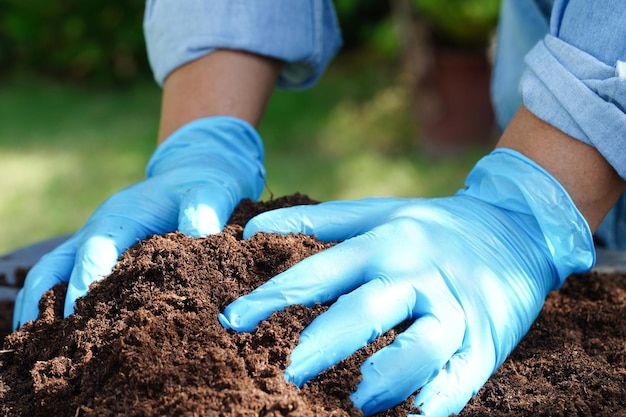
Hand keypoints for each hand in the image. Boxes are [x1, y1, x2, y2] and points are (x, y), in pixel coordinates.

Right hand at [13, 116, 264, 328]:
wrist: (194, 173)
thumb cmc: (201, 186)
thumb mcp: (210, 191)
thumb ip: (204, 209)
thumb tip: (201, 233)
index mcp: (123, 215)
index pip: (96, 250)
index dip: (87, 281)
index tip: (81, 314)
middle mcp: (99, 229)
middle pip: (59, 266)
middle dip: (55, 305)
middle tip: (59, 348)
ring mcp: (93, 242)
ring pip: (50, 273)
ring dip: (41, 306)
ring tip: (40, 350)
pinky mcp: (98, 256)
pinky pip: (62, 278)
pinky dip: (52, 304)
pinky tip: (56, 338)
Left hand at [219, 149, 593, 415]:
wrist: (516, 227)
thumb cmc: (432, 225)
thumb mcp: (377, 211)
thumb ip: (316, 222)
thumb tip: (252, 231)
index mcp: (383, 241)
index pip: (319, 272)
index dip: (273, 297)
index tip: (232, 320)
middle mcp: (416, 273)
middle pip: (366, 310)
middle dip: (324, 343)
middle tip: (287, 373)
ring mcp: (454, 308)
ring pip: (420, 348)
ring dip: (386, 378)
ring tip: (353, 402)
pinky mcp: (486, 340)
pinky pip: (462, 379)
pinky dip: (438, 402)